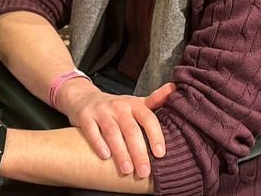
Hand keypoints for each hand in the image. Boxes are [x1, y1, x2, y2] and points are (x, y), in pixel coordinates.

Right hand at [59, 80, 175, 178]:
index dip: (155, 135)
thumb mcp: (136, 102)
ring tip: (127, 170)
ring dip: (120, 152)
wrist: (84, 98)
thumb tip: (175, 89)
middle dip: (139, 152)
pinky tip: (105, 157)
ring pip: (112, 132)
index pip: (148, 118)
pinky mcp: (85, 116)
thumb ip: (156, 100)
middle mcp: (118, 106)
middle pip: (131, 129)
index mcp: (134, 104)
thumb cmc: (116, 107)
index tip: (160, 154)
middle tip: (144, 171)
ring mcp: (101, 111)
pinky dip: (99, 144)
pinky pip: (92, 131)